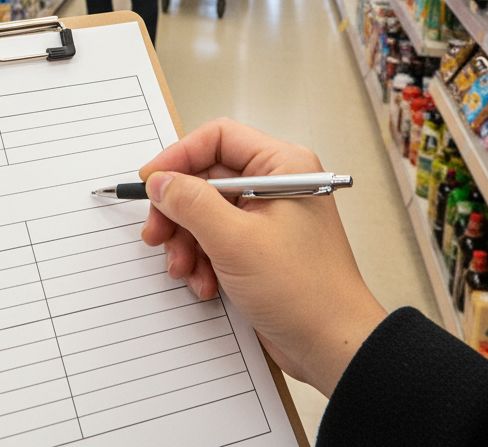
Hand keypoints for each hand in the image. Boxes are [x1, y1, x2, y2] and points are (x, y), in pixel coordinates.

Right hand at [139, 119, 385, 397]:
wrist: (334, 350)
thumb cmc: (307, 294)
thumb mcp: (236, 242)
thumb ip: (191, 203)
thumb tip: (161, 181)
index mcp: (282, 166)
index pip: (218, 139)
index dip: (180, 156)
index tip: (153, 180)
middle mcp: (275, 184)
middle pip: (205, 177)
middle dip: (178, 210)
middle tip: (157, 232)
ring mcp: (266, 217)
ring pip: (204, 211)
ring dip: (186, 241)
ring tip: (185, 268)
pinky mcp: (258, 246)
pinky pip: (214, 238)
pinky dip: (201, 259)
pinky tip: (204, 282)